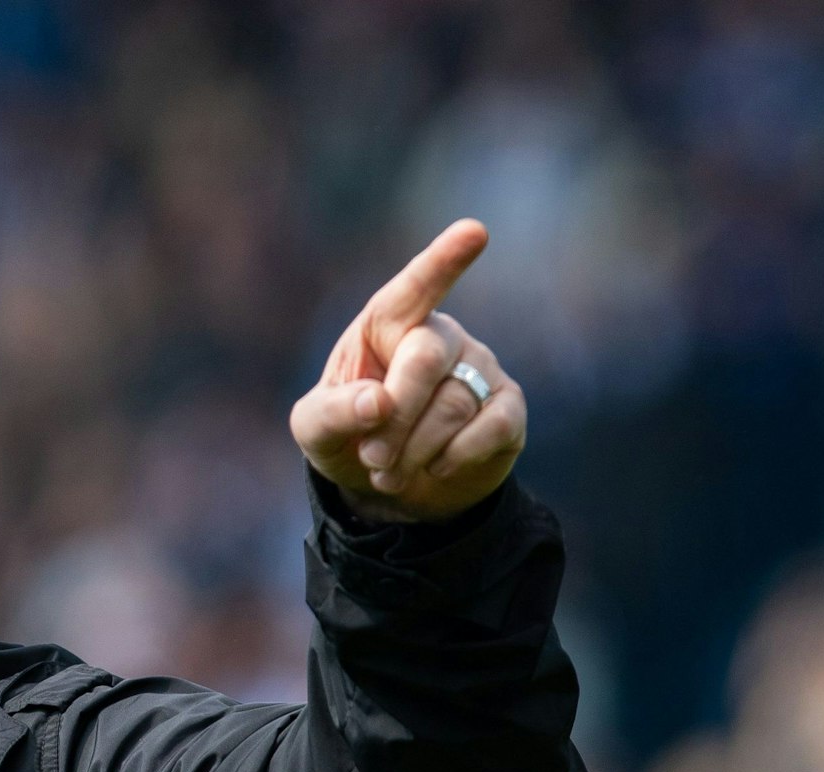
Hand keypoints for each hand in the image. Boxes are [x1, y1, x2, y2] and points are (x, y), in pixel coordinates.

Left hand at [290, 219, 526, 523]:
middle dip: (395, 416)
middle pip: (426, 357)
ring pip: (453, 404)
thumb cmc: (350, 439)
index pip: (414, 288)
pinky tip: (435, 467)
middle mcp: (439, 336)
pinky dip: (455, 457)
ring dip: (414, 450)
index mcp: (387, 325)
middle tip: (373, 457)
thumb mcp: (315, 430)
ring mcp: (479, 368)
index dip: (443, 260)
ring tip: (388, 472)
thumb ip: (332, 413)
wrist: (389, 488)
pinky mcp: (508, 408)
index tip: (474, 232)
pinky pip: (493, 426)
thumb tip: (377, 403)